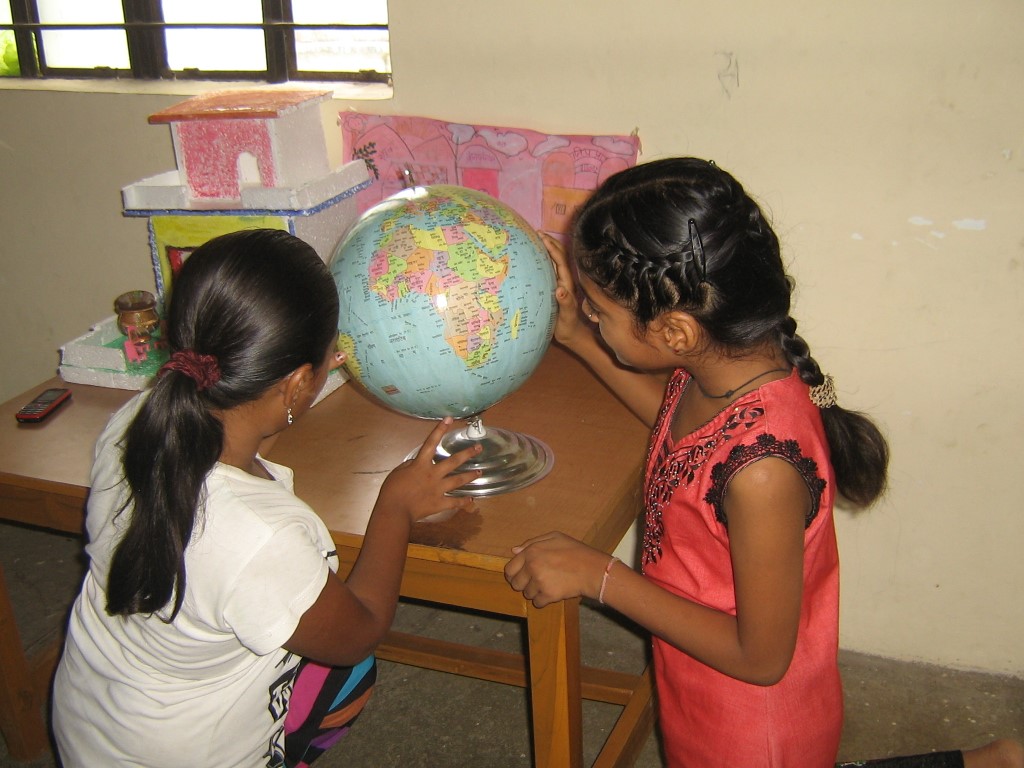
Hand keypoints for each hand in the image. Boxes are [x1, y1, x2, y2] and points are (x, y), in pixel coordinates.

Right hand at [375, 418, 481, 523]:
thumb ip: (409, 465)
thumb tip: (416, 462)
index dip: (440, 429)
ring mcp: (438, 489)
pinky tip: (471, 500)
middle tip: (479, 447)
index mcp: (421, 464)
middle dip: (467, 453)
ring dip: (470, 476)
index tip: (449, 419)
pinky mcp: (439, 503)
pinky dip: (463, 502)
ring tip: (479, 472)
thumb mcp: (398, 472)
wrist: (395, 510)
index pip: (431, 443)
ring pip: (458, 480)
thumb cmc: (392, 490)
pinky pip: (454, 502)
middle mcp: (433, 474)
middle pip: (453, 461)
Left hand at [504, 531, 607, 607]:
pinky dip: (543, 600)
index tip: (520, 576)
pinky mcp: (548, 595)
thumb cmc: (576, 551)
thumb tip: (514, 551)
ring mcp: (539, 582)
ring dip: (535, 592)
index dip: (514, 574)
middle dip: (523, 584)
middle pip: (516, 584)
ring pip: (527, 594)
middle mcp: (532, 567)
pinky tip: (552, 593)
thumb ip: (532, 543)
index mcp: (531, 552)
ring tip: (548, 584)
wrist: (592, 569)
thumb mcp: (555, 537)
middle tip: (535, 582)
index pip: (510, 569)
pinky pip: (537, 603)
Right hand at [540, 233, 588, 348]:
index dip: (552, 248)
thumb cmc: (568, 326)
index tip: (542, 237)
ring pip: (553, 261)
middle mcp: (564, 280)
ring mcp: (559, 283)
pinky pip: (548, 269)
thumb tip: (560, 290)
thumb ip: (565, 303)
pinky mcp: (554, 287)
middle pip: (558, 256)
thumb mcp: (566, 316)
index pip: (560, 260)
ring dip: (546, 248)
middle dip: (549, 242)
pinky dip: (542, 259)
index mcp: (567, 283)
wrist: (572, 334)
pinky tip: (534, 256)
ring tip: (535, 238)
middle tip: (536, 232)